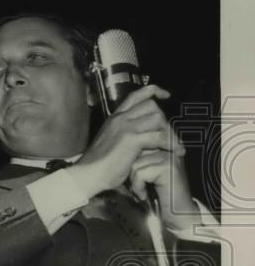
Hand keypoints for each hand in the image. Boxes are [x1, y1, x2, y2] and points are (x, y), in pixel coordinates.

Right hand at [69, 84, 184, 198]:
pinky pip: (159, 136)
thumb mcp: (113, 142)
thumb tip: (146, 133)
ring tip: (173, 145)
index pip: (135, 96)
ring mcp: (125, 127)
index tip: (165, 95)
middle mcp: (120, 118)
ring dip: (169, 131)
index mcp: (115, 118)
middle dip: (164, 120)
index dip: (153, 91)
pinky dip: (171, 144)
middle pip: (151, 106)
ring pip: (157, 118)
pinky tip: (176, 152)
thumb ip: (126, 133)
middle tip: (168, 136)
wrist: (89, 174)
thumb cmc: (100, 164)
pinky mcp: (131, 139)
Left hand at [130, 148, 199, 230]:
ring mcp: (170, 158)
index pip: (138, 147)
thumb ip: (140, 161)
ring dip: (135, 183)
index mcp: (165, 148)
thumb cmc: (161, 197)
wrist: (178, 215)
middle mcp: (169, 150)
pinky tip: (146, 195)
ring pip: (136, 165)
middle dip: (133, 174)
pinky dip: (138, 187)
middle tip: (141, 188)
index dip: (131, 165)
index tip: (137, 180)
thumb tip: (122, 154)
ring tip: (145, 192)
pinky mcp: (168, 168)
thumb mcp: (147, 175)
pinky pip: (140, 174)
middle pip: (135, 155)